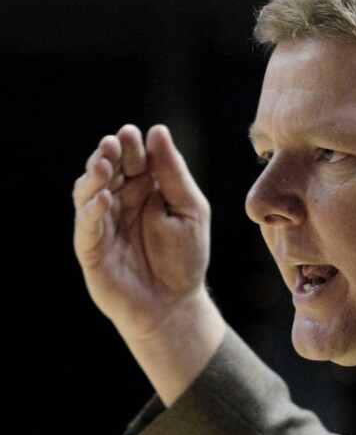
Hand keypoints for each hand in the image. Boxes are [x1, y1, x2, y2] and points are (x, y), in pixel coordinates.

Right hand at [73, 124, 224, 403]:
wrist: (175, 303)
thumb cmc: (185, 257)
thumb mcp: (189, 209)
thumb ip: (174, 174)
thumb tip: (158, 131)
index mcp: (145, 189)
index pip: (133, 159)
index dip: (131, 147)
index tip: (133, 133)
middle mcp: (119, 201)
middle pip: (108, 170)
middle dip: (110, 155)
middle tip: (114, 142)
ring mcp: (103, 223)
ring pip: (88, 192)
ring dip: (94, 176)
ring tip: (104, 163)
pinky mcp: (92, 248)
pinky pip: (86, 226)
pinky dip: (92, 210)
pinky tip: (103, 198)